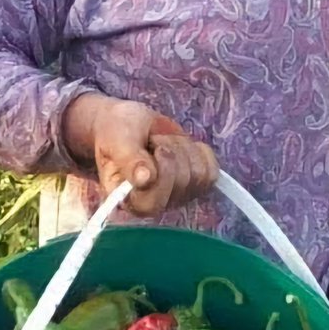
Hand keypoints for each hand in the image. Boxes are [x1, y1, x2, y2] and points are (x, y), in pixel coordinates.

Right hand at [62, 94, 218, 217]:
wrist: (129, 124)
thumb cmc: (116, 133)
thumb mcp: (118, 141)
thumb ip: (129, 160)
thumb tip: (144, 180)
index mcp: (128, 200)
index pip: (154, 202)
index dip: (161, 173)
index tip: (153, 149)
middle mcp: (154, 205)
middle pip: (182, 182)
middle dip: (170, 151)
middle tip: (154, 142)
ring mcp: (177, 197)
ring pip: (199, 175)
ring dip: (183, 148)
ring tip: (163, 143)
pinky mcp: (195, 185)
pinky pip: (212, 171)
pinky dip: (198, 151)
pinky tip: (181, 146)